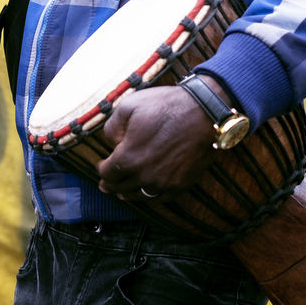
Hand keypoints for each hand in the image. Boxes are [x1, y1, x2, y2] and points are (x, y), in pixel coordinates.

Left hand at [96, 84, 217, 197]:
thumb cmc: (166, 106)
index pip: (107, 173)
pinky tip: (147, 192)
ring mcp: (163, 183)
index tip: (101, 165)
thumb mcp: (129, 106)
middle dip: (110, 185)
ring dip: (127, 193)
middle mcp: (144, 175)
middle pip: (120, 188)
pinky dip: (150, 197)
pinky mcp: (180, 184)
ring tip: (122, 192)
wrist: (204, 112)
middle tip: (105, 185)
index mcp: (128, 157)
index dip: (101, 169)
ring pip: (139, 196)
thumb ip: (112, 127)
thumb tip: (111, 143)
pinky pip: (160, 198)